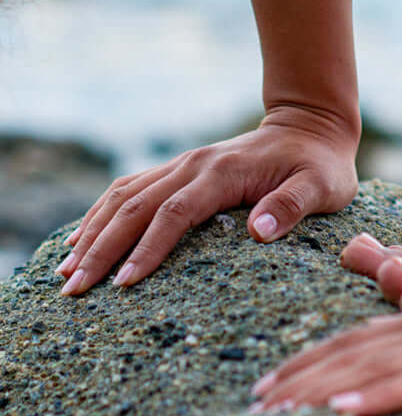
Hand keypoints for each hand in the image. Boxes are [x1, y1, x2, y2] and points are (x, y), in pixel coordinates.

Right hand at [57, 108, 358, 294]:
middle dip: (102, 248)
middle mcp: (194, 166)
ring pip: (124, 196)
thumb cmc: (320, 165)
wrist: (311, 127)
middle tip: (74, 288)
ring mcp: (184, 165)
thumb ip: (291, 206)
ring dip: (93, 231)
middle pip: (136, 207)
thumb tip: (256, 230)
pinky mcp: (181, 170)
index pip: (175, 214)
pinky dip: (102, 212)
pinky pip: (131, 188)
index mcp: (224, 173)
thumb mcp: (321, 187)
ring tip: (66, 271)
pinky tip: (82, 236)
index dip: (148, 249)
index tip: (125, 284)